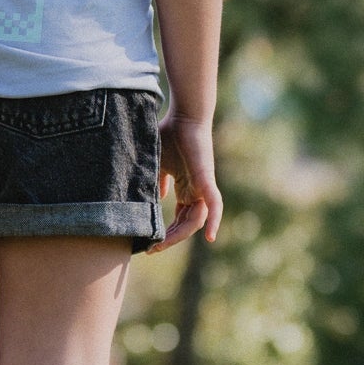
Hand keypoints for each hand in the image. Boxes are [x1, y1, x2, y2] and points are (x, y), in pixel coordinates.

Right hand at [150, 113, 221, 251]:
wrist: (183, 116)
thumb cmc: (170, 134)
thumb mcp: (158, 163)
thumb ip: (159, 181)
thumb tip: (158, 197)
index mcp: (186, 189)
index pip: (179, 219)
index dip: (166, 233)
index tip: (149, 243)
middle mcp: (196, 191)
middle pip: (187, 224)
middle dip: (169, 238)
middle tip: (152, 248)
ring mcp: (203, 186)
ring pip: (197, 220)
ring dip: (181, 234)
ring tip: (163, 244)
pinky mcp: (206, 180)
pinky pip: (214, 205)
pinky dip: (214, 221)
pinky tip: (211, 237)